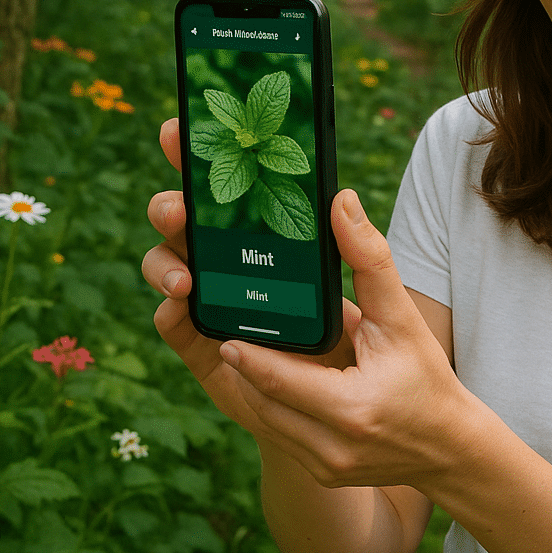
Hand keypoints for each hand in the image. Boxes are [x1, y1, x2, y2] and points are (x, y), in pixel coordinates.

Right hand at [142, 119, 358, 434]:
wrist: (367, 424)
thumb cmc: (375, 357)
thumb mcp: (384, 309)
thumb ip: (365, 258)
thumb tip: (344, 196)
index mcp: (273, 242)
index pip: (232, 191)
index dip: (202, 157)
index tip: (183, 128)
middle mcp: (236, 268)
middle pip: (189, 225)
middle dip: (174, 206)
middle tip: (181, 207)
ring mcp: (218, 309)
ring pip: (171, 270)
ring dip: (167, 263)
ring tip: (188, 278)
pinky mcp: (210, 355)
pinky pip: (177, 329)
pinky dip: (170, 314)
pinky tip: (179, 306)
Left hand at [219, 187, 474, 490]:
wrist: (452, 447)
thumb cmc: (428, 377)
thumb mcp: (402, 319)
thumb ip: (369, 262)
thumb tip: (340, 203)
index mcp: (353, 407)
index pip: (280, 380)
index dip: (248, 354)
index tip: (223, 330)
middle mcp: (333, 445)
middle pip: (263, 401)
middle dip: (243, 364)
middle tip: (224, 326)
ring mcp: (325, 465)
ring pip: (267, 420)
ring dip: (253, 385)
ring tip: (240, 344)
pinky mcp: (322, 473)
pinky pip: (281, 434)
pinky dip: (271, 404)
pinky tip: (266, 374)